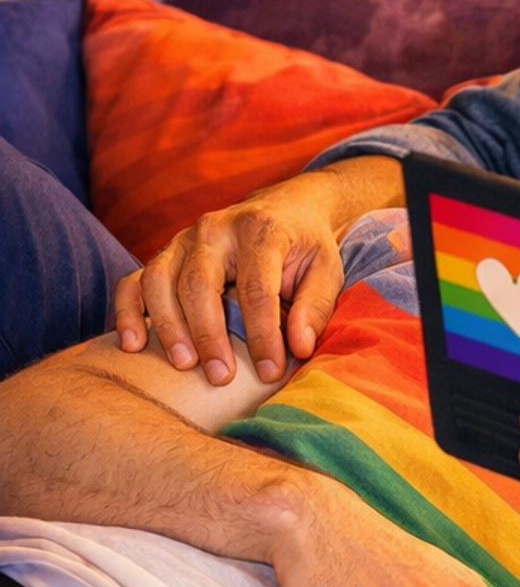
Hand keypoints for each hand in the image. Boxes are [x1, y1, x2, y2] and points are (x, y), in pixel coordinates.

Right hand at [113, 157, 401, 386]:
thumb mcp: (325, 269)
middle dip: (207, 333)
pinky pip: (133, 281)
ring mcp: (182, 240)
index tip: (270, 371)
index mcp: (260, 230)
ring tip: (183, 365)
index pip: (255, 286)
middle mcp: (214, 229)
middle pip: (199, 282)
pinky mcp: (163, 255)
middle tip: (219, 376)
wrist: (283, 209)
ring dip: (167, 326)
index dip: (261, 333)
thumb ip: (315, 306)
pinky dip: (127, 311)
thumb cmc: (304, 247)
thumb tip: (299, 347)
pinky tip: (131, 345)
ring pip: (160, 281)